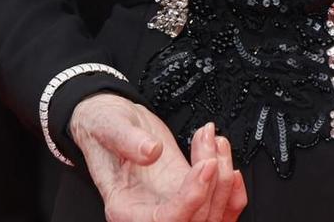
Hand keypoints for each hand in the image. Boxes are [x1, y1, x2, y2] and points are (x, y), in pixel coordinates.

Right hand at [69, 96, 247, 221]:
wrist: (110, 121)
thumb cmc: (103, 126)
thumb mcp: (109, 125)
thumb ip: (127, 139)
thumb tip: (151, 151)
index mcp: (124, 208)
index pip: (165, 220)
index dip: (191, 199)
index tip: (206, 166)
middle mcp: (150, 214)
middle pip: (195, 221)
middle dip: (213, 184)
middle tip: (211, 142)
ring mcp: (172, 205)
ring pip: (211, 215)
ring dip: (223, 181)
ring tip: (216, 142)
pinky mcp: (187, 192)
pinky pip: (217, 207)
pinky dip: (230, 190)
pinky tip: (224, 160)